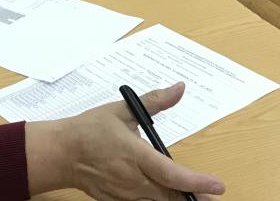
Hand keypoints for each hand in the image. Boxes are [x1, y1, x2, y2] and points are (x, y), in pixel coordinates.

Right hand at [26, 82, 224, 199]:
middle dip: (194, 198)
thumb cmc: (90, 130)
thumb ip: (154, 101)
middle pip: (170, 196)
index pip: (171, 173)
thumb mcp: (123, 110)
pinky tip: (169, 198)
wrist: (61, 153)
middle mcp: (132, 180)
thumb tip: (179, 89)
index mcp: (135, 155)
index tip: (217, 185)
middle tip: (214, 197)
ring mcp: (125, 195)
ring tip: (198, 199)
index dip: (196, 182)